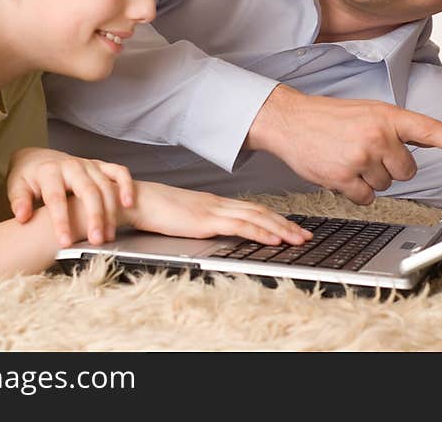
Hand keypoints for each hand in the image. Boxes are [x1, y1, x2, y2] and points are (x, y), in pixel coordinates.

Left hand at [7, 147, 134, 246]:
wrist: (38, 159)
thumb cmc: (28, 178)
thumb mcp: (16, 187)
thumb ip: (19, 201)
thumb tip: (22, 216)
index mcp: (49, 171)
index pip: (56, 197)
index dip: (61, 220)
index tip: (65, 242)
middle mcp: (72, 166)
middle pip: (88, 191)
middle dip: (94, 217)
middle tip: (96, 241)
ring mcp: (89, 165)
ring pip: (105, 186)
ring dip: (110, 211)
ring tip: (109, 236)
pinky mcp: (100, 165)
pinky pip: (119, 172)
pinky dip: (126, 186)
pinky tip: (129, 203)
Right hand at [122, 181, 312, 245]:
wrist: (135, 200)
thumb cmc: (153, 209)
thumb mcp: (182, 218)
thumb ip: (199, 223)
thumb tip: (212, 232)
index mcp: (214, 203)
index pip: (252, 209)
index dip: (275, 218)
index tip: (291, 229)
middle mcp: (218, 204)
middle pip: (261, 212)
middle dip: (286, 225)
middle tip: (306, 236)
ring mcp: (213, 210)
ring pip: (257, 217)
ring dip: (281, 230)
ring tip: (299, 240)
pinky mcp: (206, 220)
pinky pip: (240, 226)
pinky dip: (261, 232)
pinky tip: (274, 240)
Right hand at [245, 86, 441, 205]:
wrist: (290, 120)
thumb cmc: (330, 117)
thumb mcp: (369, 112)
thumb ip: (399, 128)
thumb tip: (434, 140)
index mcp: (387, 116)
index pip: (429, 130)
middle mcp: (377, 135)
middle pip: (407, 171)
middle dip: (390, 167)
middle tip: (366, 153)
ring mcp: (360, 157)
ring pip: (386, 185)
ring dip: (370, 178)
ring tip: (347, 158)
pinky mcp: (343, 177)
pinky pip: (366, 198)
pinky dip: (355, 191)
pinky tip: (340, 172)